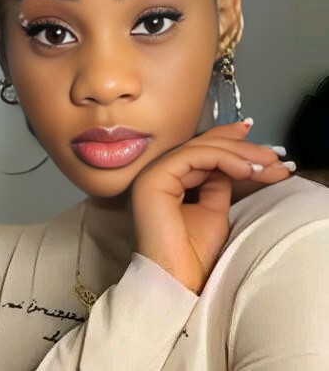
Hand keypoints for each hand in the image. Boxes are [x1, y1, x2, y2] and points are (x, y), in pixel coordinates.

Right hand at [131, 120, 293, 294]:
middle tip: (274, 157)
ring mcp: (153, 173)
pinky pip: (194, 156)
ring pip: (199, 147)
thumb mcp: (214, 209)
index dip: (231, 143)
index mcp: (168, 179)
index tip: (264, 149)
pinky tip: (246, 169)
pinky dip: (224, 158)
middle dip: (242, 148)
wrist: (176, 283)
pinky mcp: (155, 178)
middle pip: (202, 145)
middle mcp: (157, 172)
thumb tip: (234, 160)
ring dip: (238, 153)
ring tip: (267, 164)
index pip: (201, 150)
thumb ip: (218, 182)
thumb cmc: (192, 255)